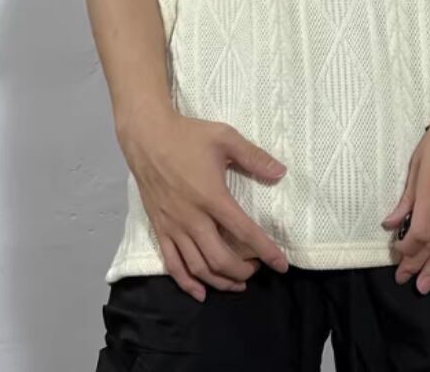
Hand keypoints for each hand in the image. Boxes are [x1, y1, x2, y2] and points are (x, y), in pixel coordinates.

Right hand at [119, 110, 289, 300]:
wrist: (147, 137)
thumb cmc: (188, 136)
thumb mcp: (225, 138)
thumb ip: (254, 157)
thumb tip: (281, 173)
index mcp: (212, 197)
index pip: (244, 232)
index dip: (266, 251)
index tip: (282, 265)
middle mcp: (192, 218)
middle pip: (220, 259)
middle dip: (243, 271)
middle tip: (257, 269)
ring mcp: (173, 226)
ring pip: (197, 267)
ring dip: (220, 281)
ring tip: (237, 283)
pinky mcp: (159, 228)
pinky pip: (172, 264)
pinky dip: (186, 283)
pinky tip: (200, 292)